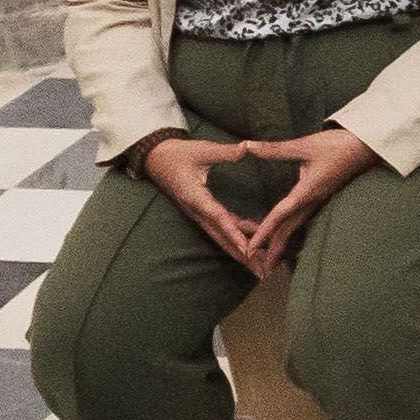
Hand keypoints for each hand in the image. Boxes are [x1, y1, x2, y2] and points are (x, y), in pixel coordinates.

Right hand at [142, 137, 258, 268]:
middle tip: (262, 272)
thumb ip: (225, 152)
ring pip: (222, 237)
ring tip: (261, 266)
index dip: (234, 233)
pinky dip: (237, 237)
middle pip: (222, 238)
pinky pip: (222, 228)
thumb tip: (247, 147)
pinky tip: (255, 242)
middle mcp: (198, 211)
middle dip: (242, 256)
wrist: (156, 158)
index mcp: (196, 198)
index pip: (218, 218)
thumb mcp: (202, 150)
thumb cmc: (178, 154)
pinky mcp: (203, 211)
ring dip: (241, 252)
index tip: (248, 249)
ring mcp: (200, 214)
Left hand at [240, 127, 374, 270]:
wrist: (369, 148)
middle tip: (259, 270)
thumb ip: (275, 149)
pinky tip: (288, 237)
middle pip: (288, 231)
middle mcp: (313, 202)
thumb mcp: (304, 145)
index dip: (263, 232)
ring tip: (270, 260)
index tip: (250, 248)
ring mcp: (319, 202)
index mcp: (307, 192)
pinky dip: (291, 232)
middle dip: (273, 250)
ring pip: (296, 228)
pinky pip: (304, 220)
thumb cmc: (339, 145)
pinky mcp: (323, 199)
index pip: (280, 215)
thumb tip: (247, 146)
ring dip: (282, 244)